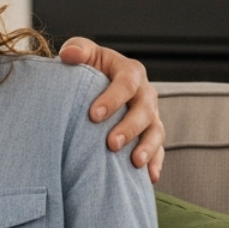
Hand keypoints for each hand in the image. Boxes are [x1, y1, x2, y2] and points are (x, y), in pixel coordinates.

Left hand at [57, 37, 164, 182]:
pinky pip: (159, 149)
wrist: (95, 85)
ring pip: (156, 131)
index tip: (93, 115)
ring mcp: (150, 115)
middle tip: (111, 143)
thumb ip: (78, 50)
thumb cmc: (88, 68)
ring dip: (147, 147)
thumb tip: (69, 55)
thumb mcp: (84, 53)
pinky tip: (150, 177)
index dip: (113, 98)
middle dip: (129, 127)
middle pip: (145, 109)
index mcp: (130, 71)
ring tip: (134, 162)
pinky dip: (156, 163)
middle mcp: (144, 93)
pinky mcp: (150, 134)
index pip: (127, 82)